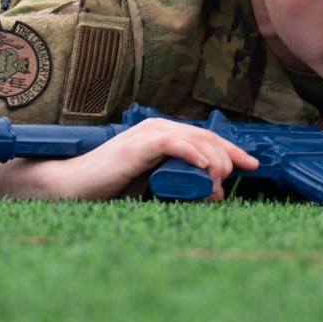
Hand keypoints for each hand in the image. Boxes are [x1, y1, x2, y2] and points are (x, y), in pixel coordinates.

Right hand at [0, 117, 257, 201]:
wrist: (71, 186)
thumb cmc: (108, 188)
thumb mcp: (152, 186)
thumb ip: (179, 185)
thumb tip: (213, 193)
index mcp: (161, 136)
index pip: (204, 138)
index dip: (230, 150)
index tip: (251, 165)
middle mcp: (157, 128)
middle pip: (205, 135)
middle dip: (228, 154)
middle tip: (242, 173)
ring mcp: (147, 134)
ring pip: (194, 138)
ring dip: (214, 158)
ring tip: (221, 178)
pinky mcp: (138, 144)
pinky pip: (173, 143)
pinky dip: (192, 153)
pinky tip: (205, 166)